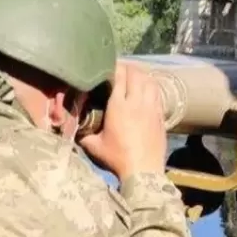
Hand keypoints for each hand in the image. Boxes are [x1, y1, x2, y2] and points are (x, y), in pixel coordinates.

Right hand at [79, 62, 166, 181]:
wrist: (144, 171)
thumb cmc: (118, 158)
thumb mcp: (95, 146)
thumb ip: (84, 134)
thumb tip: (75, 130)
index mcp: (119, 106)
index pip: (119, 77)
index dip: (114, 67)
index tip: (108, 65)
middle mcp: (137, 103)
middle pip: (136, 74)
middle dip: (128, 67)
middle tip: (120, 68)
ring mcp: (152, 108)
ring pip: (150, 81)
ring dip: (142, 75)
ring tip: (134, 75)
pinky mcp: (161, 115)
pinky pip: (158, 93)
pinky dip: (152, 86)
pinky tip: (147, 88)